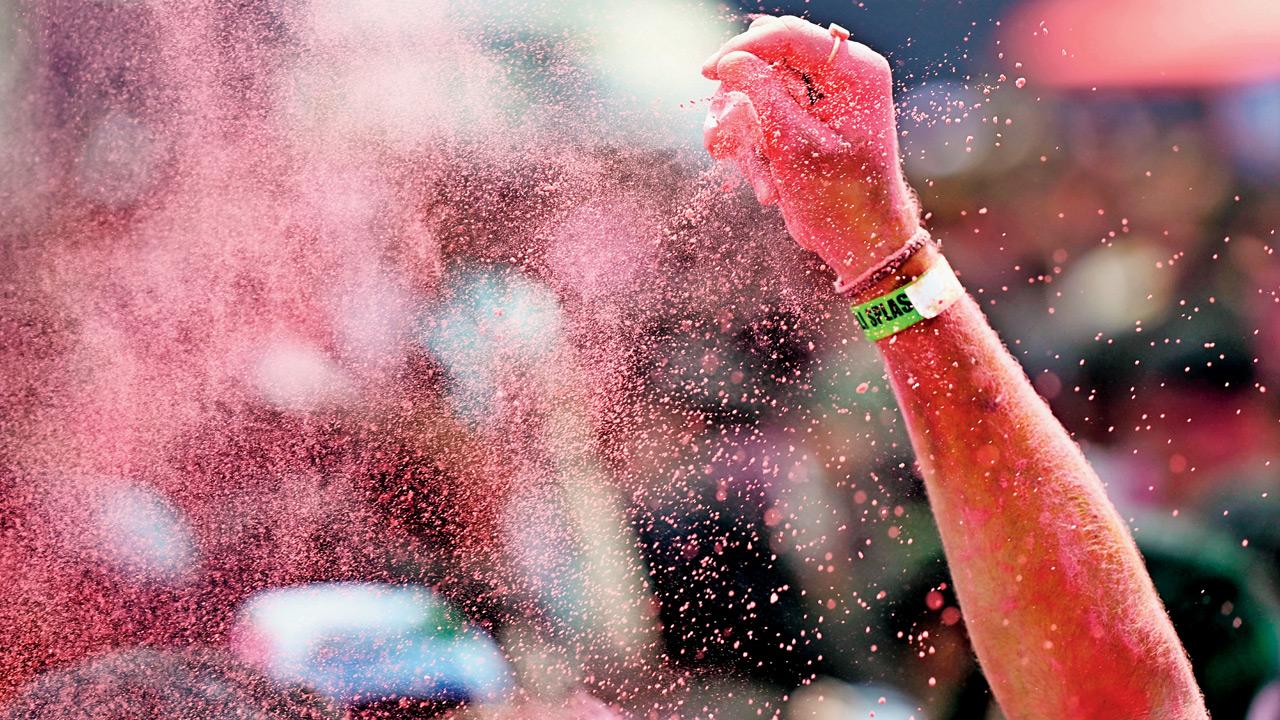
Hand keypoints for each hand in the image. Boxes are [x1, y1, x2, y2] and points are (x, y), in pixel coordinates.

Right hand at [702, 16, 919, 285]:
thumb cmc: (841, 199)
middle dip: (742, 105)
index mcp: (855, 73)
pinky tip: (768, 188)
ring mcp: (819, 98)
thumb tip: (730, 60)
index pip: (789, 36)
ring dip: (747, 139)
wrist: (857, 241)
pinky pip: (759, 120)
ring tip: (760, 180)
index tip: (708, 70)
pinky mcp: (801, 120)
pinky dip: (755, 154)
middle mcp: (840, 76)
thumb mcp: (796, 147)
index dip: (744, 48)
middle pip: (767, 60)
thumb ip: (763, 96)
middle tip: (724, 141)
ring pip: (756, 93)